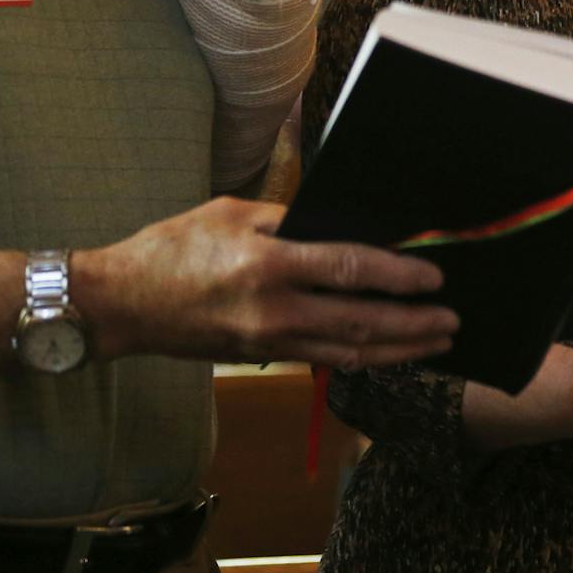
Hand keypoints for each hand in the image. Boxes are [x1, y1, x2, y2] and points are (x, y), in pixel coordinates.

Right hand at [75, 197, 460, 368]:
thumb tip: (340, 226)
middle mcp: (274, 310)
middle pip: (360, 323)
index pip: (349, 270)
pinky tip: (388, 353)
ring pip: (348, 352)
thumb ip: (288, 220)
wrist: (120, 304)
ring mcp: (268, 340)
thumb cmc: (172, 248)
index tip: (433, 279)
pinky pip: (323, 359)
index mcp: (268, 264)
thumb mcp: (231, 213)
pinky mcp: (262, 356)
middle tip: (451, 321)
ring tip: (435, 343)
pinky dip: (361, 358)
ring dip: (398, 350)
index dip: (397, 276)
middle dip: (413, 324)